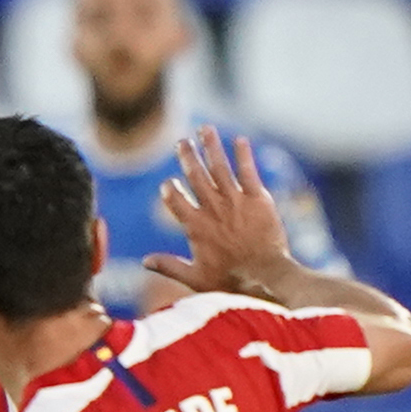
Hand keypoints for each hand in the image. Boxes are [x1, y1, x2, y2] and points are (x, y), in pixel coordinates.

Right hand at [145, 128, 295, 301]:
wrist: (265, 278)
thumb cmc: (230, 282)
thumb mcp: (195, 279)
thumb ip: (170, 266)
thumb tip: (145, 261)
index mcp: (196, 227)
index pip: (176, 200)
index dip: (169, 190)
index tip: (167, 184)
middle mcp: (213, 208)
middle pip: (195, 175)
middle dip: (187, 156)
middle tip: (181, 141)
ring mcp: (235, 201)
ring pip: (220, 166)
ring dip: (211, 146)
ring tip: (205, 129)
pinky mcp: (258, 198)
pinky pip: (248, 171)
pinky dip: (243, 154)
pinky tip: (239, 140)